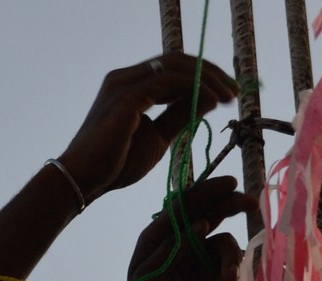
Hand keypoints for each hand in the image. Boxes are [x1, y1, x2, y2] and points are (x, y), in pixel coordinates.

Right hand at [56, 55, 238, 202]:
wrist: (85, 180)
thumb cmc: (114, 165)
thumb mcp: (157, 139)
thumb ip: (179, 117)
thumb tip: (208, 100)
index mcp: (129, 85)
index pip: (173, 67)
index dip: (203, 75)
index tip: (228, 92)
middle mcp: (125, 77)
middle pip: (178, 60)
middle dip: (211, 72)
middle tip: (236, 90)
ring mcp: (124, 83)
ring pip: (176, 66)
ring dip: (209, 78)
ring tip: (230, 96)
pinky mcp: (127, 96)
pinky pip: (170, 83)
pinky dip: (195, 89)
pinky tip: (213, 102)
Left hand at [119, 175, 256, 280]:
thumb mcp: (151, 275)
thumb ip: (174, 247)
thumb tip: (201, 223)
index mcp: (160, 236)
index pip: (185, 205)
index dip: (207, 192)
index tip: (229, 184)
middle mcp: (183, 242)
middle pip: (211, 213)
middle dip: (231, 205)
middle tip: (250, 203)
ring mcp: (201, 260)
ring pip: (226, 242)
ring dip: (230, 259)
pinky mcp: (216, 279)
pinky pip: (233, 266)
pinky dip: (233, 274)